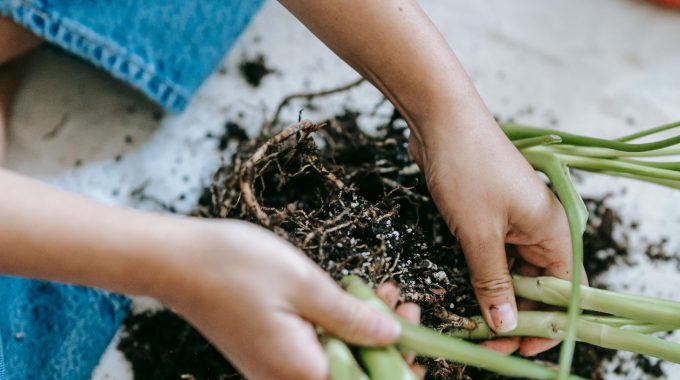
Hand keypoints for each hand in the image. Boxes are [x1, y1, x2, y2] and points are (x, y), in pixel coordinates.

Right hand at [161, 219, 403, 379]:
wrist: (177, 261)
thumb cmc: (235, 268)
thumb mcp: (306, 286)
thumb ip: (353, 319)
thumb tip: (392, 338)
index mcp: (301, 371)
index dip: (399, 371)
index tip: (420, 344)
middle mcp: (286, 379)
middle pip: (352, 378)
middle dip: (385, 347)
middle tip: (405, 311)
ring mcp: (274, 368)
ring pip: (335, 361)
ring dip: (362, 332)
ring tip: (383, 295)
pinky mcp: (267, 352)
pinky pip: (312, 348)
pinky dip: (335, 326)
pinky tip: (348, 297)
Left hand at [408, 112, 586, 356]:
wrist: (441, 120)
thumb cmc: (468, 168)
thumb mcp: (479, 232)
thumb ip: (491, 280)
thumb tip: (504, 323)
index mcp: (553, 230)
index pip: (564, 290)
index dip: (546, 322)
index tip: (520, 347)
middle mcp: (539, 228)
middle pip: (538, 284)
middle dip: (516, 315)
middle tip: (489, 342)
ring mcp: (513, 220)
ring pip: (513, 271)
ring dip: (496, 297)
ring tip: (475, 325)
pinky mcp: (488, 215)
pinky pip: (492, 254)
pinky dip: (482, 275)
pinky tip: (468, 294)